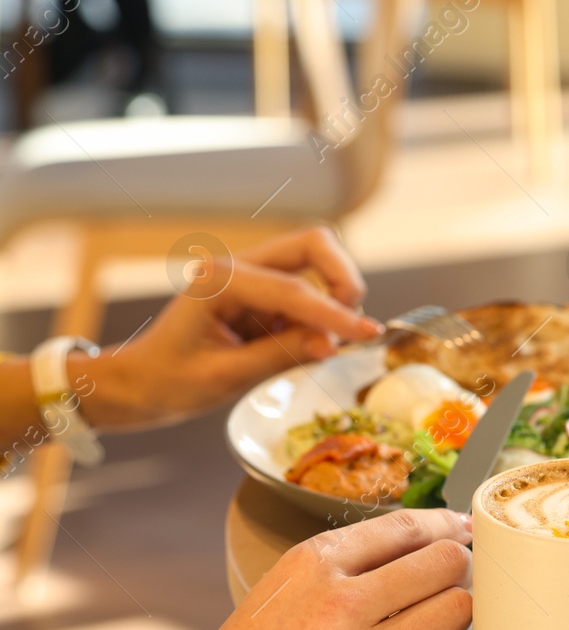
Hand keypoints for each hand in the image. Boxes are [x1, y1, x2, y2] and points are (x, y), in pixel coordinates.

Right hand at [5, 509, 473, 629]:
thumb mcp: (283, 587)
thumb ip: (347, 563)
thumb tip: (427, 539)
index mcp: (314, 563)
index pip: (408, 526)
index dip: (449, 526)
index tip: (467, 532)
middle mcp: (341, 602)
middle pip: (446, 563)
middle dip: (463, 569)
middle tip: (460, 581)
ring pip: (457, 610)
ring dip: (460, 613)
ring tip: (444, 622)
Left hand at [83, 225, 382, 428]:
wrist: (139, 384)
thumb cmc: (169, 380)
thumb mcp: (224, 377)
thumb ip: (279, 356)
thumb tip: (332, 346)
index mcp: (220, 279)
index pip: (293, 290)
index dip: (334, 314)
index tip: (367, 334)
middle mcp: (239, 267)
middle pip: (313, 245)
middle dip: (343, 277)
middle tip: (351, 322)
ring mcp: (252, 279)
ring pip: (316, 264)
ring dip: (333, 299)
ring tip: (325, 343)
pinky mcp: (262, 297)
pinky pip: (307, 295)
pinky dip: (320, 317)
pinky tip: (310, 346)